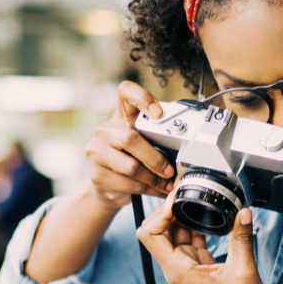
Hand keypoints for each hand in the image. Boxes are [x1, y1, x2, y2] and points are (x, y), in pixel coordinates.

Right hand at [85, 81, 174, 210]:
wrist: (107, 186)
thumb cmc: (131, 159)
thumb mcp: (143, 143)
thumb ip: (157, 138)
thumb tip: (186, 144)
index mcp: (121, 117)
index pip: (126, 92)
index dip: (142, 98)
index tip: (159, 113)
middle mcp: (105, 131)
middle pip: (130, 139)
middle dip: (155, 159)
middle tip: (170, 171)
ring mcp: (97, 152)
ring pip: (131, 167)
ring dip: (154, 179)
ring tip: (166, 184)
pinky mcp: (97, 174)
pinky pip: (128, 184)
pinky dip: (148, 190)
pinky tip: (157, 191)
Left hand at [136, 192, 269, 283]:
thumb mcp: (243, 270)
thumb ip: (241, 238)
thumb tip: (242, 211)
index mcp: (178, 269)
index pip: (149, 234)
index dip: (159, 213)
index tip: (178, 199)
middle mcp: (176, 268)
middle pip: (158, 231)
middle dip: (169, 211)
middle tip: (188, 193)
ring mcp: (186, 269)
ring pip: (174, 235)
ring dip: (183, 218)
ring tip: (199, 200)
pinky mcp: (197, 270)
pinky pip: (190, 242)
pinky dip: (195, 229)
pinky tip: (208, 218)